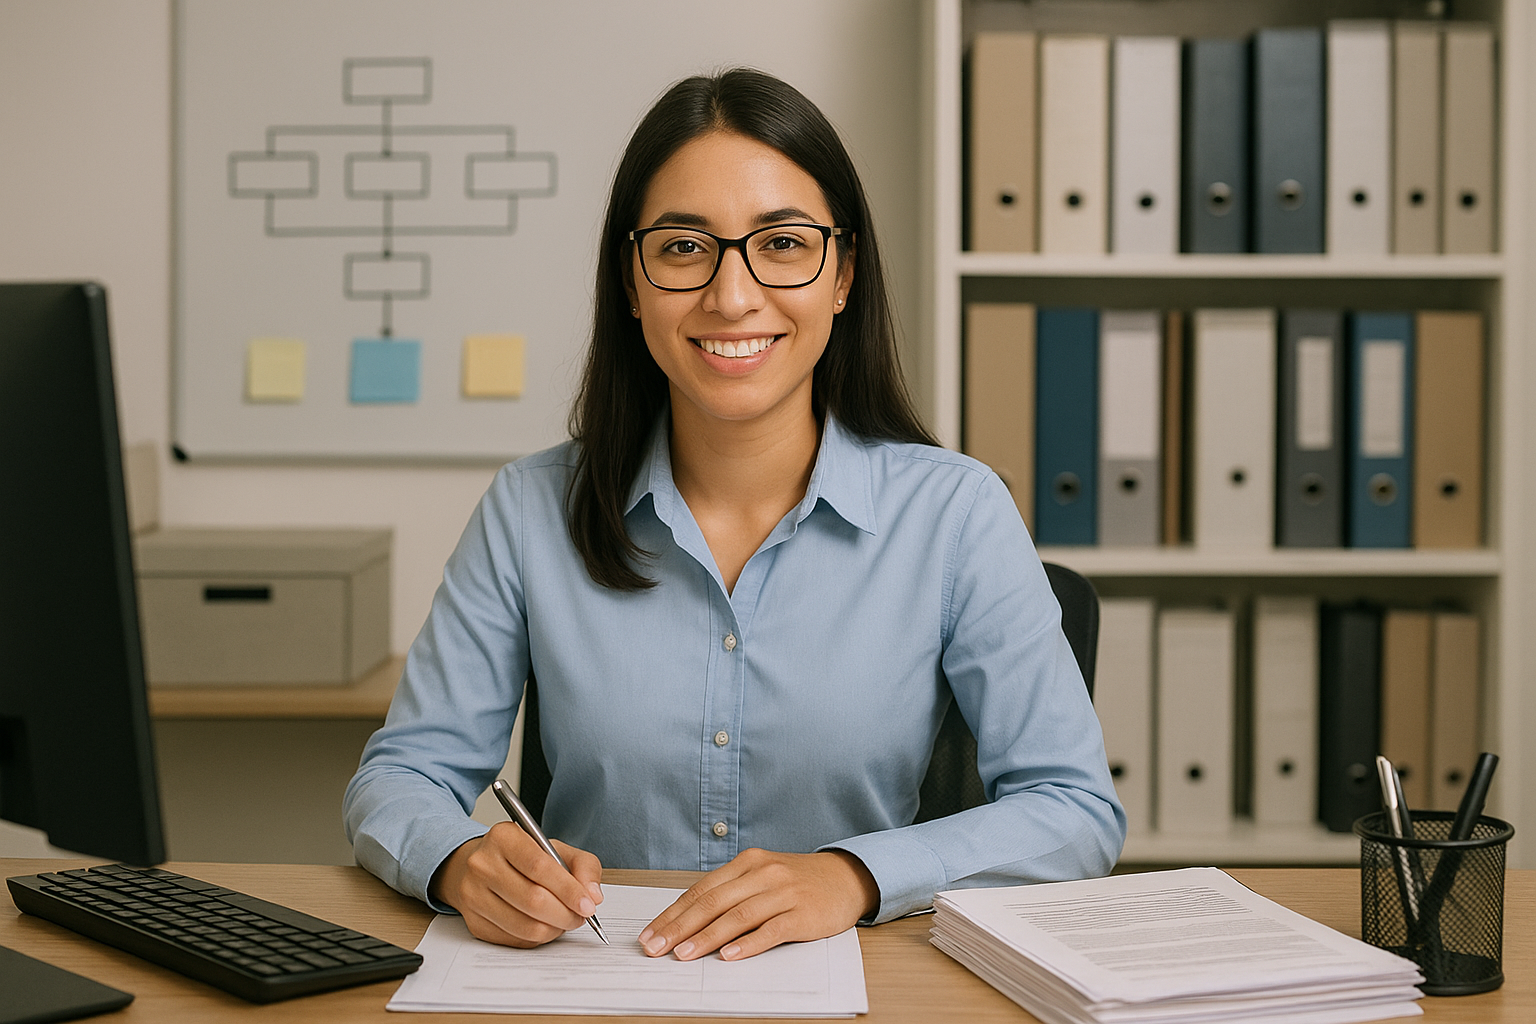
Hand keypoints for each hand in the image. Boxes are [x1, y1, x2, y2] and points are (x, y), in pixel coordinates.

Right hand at [429, 821, 603, 947]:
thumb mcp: (556, 849)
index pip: (539, 867)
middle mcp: (482, 864)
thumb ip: (583, 865)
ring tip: (565, 921)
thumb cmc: (523, 858)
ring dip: (554, 929)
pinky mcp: (473, 922)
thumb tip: (593, 895)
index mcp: (503, 837)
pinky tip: (545, 926)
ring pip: (524, 925)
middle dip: (565, 914)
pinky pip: (514, 939)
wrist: (482, 868)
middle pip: (532, 899)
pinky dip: (537, 938)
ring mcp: (473, 895)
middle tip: (581, 916)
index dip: (568, 889)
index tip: (588, 905)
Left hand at [638, 849, 877, 961]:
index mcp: (747, 863)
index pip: (701, 890)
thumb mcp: (762, 876)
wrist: (847, 878)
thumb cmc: (797, 882)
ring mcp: (784, 892)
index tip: (651, 934)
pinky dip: (748, 944)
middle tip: (656, 948)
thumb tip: (687, 922)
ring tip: (684, 954)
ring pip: (737, 916)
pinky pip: (771, 929)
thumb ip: (731, 893)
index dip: (673, 913)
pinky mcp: (803, 913)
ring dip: (707, 937)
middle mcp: (762, 873)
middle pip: (713, 902)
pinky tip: (729, 956)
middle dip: (679, 927)